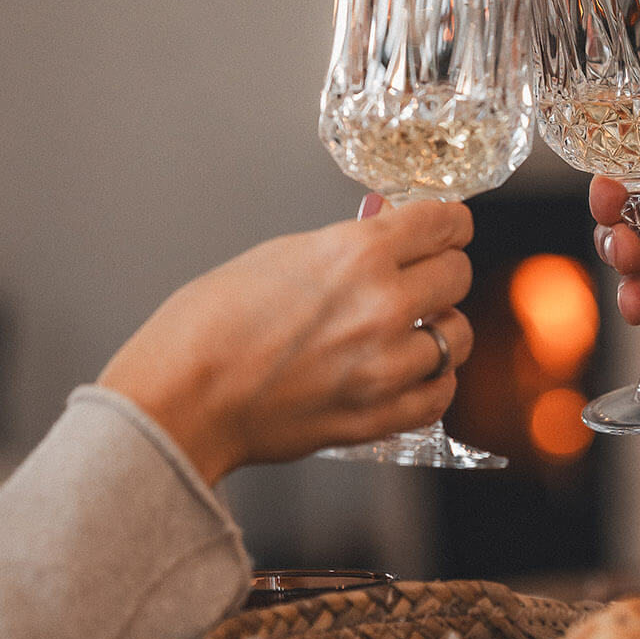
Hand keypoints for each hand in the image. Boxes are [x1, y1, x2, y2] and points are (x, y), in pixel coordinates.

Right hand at [98, 200, 473, 482]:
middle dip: (441, 270)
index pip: (444, 223)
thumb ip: (344, 245)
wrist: (181, 400)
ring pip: (457, 337)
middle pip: (458, 274)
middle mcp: (381, 306)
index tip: (448, 227)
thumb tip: (385, 233)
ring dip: (440, 328)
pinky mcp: (377, 417)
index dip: (450, 222)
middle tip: (420, 276)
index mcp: (355, 253)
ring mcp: (384, 367)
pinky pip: (439, 394)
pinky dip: (431, 380)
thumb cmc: (209, 325)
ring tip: (413, 328)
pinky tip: (410, 371)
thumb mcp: (279, 255)